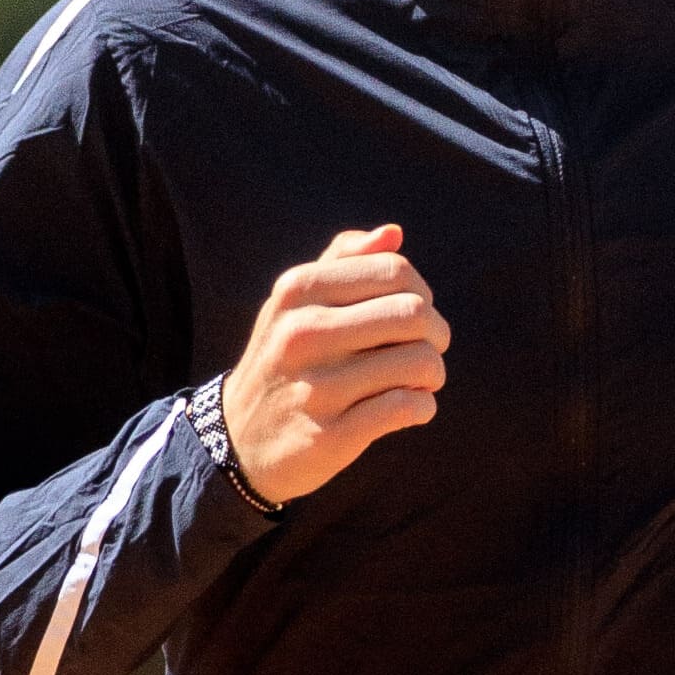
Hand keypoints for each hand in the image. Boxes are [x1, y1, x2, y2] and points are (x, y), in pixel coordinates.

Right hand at [219, 224, 448, 502]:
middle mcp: (302, 333)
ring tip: (422, 380)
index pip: (394, 270)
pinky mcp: (330, 435)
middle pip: (414, 313)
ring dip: (433, 373)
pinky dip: (423, 406)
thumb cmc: (284, 360)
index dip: (420, 292)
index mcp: (298, 291)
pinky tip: (413, 407)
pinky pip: (408, 407)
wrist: (237, 441)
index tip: (415, 314)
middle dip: (436, 332)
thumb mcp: (295, 303)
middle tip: (430, 349)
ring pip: (419, 362)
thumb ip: (342, 260)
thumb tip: (394, 233)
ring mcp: (315, 387)